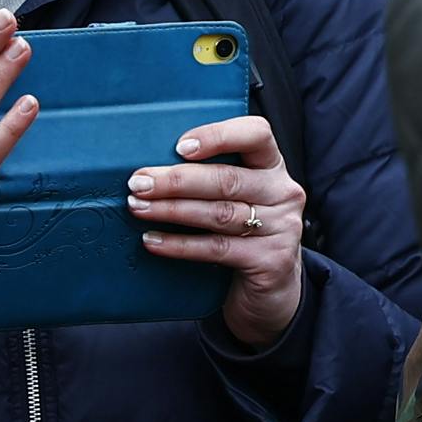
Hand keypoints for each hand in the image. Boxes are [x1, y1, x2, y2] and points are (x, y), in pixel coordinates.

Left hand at [129, 114, 309, 348]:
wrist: (271, 288)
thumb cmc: (240, 233)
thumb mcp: (235, 198)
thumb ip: (209, 179)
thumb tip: (148, 169)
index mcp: (272, 167)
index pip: (256, 134)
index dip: (218, 136)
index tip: (180, 147)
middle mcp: (283, 192)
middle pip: (228, 180)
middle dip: (177, 180)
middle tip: (138, 184)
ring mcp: (282, 227)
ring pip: (220, 214)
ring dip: (172, 210)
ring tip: (137, 208)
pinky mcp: (272, 260)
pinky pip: (218, 248)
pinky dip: (180, 245)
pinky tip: (152, 241)